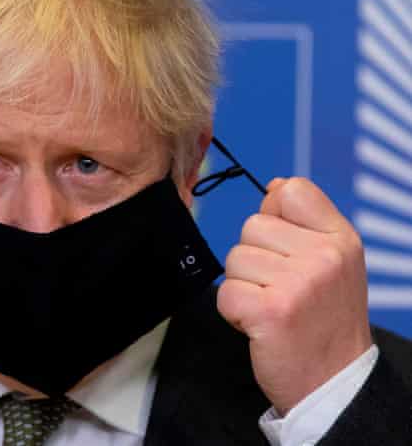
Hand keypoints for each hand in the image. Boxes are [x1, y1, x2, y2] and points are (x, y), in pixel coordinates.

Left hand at [217, 177, 372, 413]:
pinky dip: (234, 312)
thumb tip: (275, 186)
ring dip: (244, 286)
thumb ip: (305, 221)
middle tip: (282, 291)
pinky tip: (260, 325)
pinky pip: (225, 292)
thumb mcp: (333, 263)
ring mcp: (299, 283)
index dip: (276, 216)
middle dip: (256, 259)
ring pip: (235, 258)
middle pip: (252, 226)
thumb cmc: (324, 320)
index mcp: (341, 239)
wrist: (333, 382)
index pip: (292, 190)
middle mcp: (324, 257)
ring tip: (273, 307)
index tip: (288, 250)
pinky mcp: (271, 311)